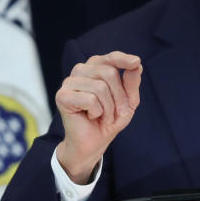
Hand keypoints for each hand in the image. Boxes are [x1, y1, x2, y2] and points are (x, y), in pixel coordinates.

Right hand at [54, 51, 142, 182]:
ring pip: (100, 87)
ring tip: (103, 116)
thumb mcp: (128, 102)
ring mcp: (69, 82)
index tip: (136, 62)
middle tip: (115, 112)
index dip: (123, 59)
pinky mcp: (62, 96)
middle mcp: (81, 70)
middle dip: (119, 97)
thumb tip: (137, 64)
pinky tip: (90, 117)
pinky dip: (97, 112)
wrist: (94, 142)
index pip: (111, 58)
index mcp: (95, 68)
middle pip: (109, 73)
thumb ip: (132, 83)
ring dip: (108, 108)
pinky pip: (90, 99)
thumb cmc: (109, 119)